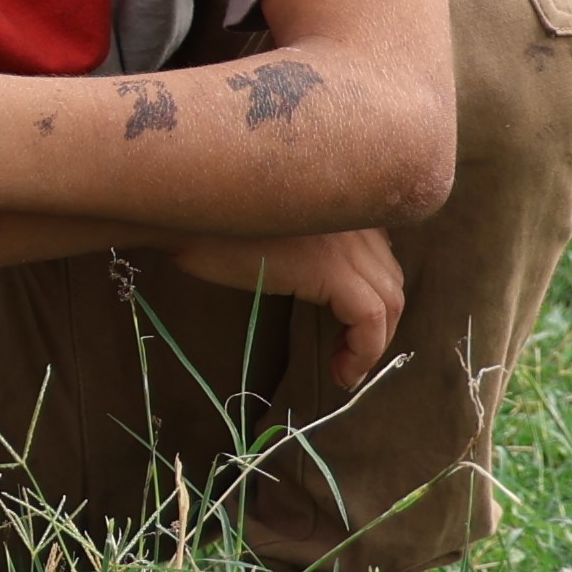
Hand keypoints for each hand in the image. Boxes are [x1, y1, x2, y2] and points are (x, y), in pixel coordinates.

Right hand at [168, 223, 405, 387]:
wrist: (179, 211)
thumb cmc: (207, 221)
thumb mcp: (273, 228)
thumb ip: (308, 242)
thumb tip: (323, 285)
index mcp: (342, 199)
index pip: (381, 255)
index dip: (374, 297)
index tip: (348, 330)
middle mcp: (353, 214)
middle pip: (391, 279)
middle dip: (378, 325)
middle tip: (346, 355)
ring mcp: (345, 240)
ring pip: (390, 300)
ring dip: (373, 343)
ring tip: (343, 368)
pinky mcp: (329, 268)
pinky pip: (369, 319)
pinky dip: (364, 352)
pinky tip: (341, 372)